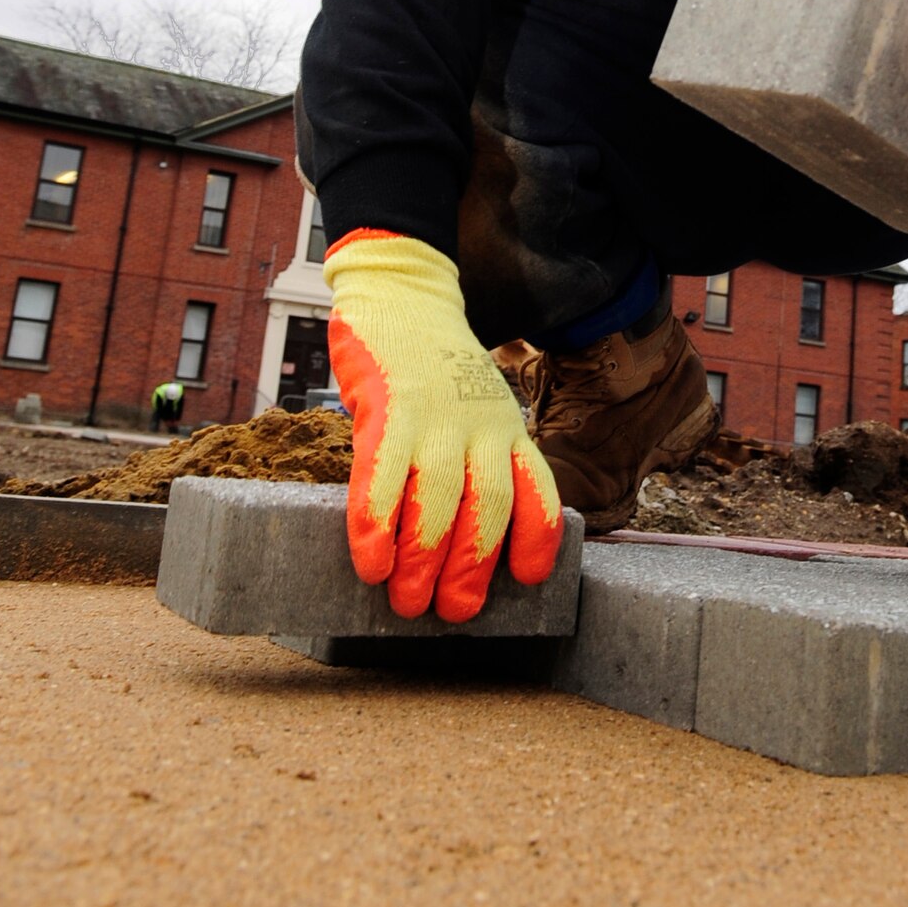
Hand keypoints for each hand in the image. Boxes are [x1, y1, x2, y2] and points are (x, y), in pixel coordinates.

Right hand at [323, 230, 563, 621]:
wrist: (404, 294)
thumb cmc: (436, 368)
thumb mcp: (477, 408)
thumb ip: (474, 459)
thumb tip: (453, 540)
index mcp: (507, 429)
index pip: (538, 490)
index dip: (537, 540)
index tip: (528, 580)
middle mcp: (481, 424)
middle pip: (487, 507)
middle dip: (470, 568)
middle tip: (451, 612)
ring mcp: (436, 414)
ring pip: (437, 499)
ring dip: (422, 559)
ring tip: (405, 600)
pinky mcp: (389, 405)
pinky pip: (383, 475)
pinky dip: (377, 524)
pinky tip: (370, 561)